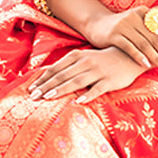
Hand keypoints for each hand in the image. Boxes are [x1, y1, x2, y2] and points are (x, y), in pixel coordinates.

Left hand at [28, 46, 145, 104]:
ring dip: (61, 89)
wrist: (129, 56)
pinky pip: (98, 88)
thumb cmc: (101, 60)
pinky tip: (78, 101)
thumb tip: (45, 77)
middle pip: (62, 75)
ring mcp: (98, 71)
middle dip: (46, 86)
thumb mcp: (83, 59)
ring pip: (77, 81)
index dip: (41, 79)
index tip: (28, 89)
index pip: (55, 69)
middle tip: (32, 97)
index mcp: (76, 56)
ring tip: (48, 98)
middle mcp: (85, 62)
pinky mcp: (110, 80)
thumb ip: (67, 67)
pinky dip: (88, 95)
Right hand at [86, 3, 157, 76]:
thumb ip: (157, 13)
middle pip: (156, 39)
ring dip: (157, 59)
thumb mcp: (139, 17)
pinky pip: (129, 47)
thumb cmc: (123, 24)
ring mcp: (124, 25)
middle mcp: (135, 16)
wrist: (96, 24)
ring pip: (145, 45)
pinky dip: (139, 56)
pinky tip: (146, 65)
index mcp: (144, 12)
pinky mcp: (113, 34)